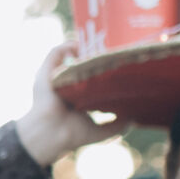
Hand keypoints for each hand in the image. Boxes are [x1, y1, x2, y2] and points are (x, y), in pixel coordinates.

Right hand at [16, 43, 122, 167]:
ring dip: (81, 47)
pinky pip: (55, 52)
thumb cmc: (72, 135)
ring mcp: (53, 78)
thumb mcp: (99, 131)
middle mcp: (64, 85)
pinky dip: (67, 45)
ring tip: (96, 43)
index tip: (116, 62)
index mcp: (75, 97)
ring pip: (66, 55)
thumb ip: (116, 126)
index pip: (88, 77)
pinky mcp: (45, 73)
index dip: (101, 67)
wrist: (53, 134)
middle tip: (109, 49)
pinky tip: (80, 43)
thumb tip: (134, 119)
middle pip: (78, 62)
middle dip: (92, 53)